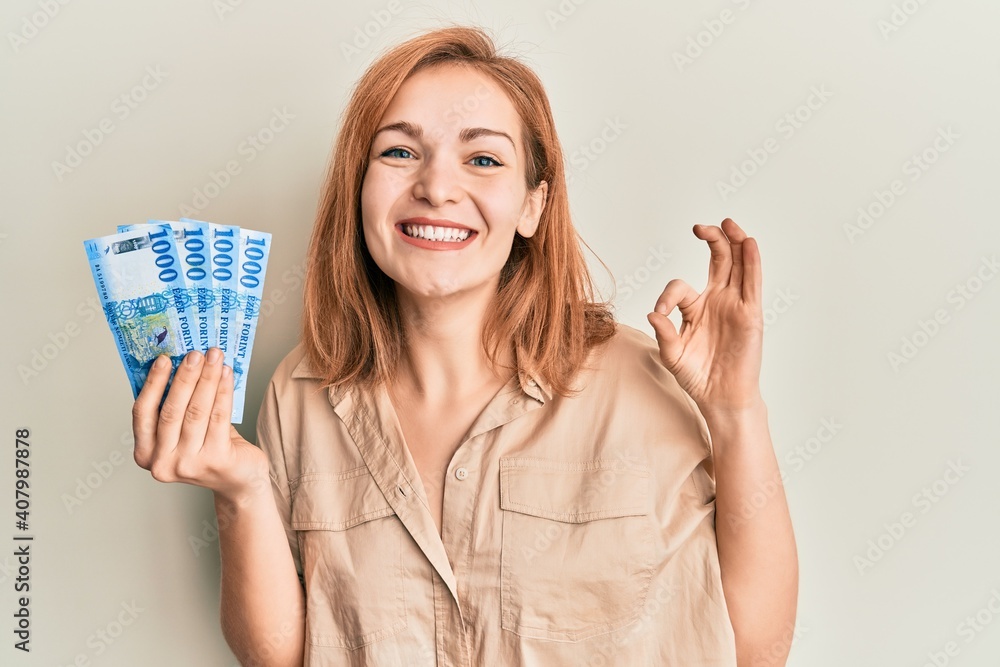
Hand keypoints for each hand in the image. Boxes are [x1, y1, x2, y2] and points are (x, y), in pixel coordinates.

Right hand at [132, 347, 267, 502]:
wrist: (238, 479)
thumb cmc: (208, 450)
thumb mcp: (182, 431)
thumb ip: (174, 406)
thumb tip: (178, 363)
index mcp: (146, 454)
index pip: (142, 413)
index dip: (153, 384)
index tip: (163, 359)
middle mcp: (163, 463)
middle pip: (171, 410)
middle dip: (185, 377)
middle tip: (195, 353)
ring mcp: (189, 464)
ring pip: (196, 411)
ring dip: (207, 379)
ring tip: (214, 357)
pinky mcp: (215, 460)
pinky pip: (219, 417)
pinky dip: (223, 391)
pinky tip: (227, 375)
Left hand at [645, 218, 763, 413]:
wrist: (721, 398)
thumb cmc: (697, 376)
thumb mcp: (672, 354)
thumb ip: (663, 333)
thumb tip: (652, 314)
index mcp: (694, 308)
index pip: (680, 287)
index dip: (668, 295)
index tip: (660, 311)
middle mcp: (716, 300)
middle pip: (718, 260)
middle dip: (712, 240)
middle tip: (700, 227)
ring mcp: (735, 305)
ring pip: (737, 265)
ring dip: (734, 242)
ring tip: (728, 223)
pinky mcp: (750, 314)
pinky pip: (752, 283)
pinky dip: (751, 262)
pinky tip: (748, 243)